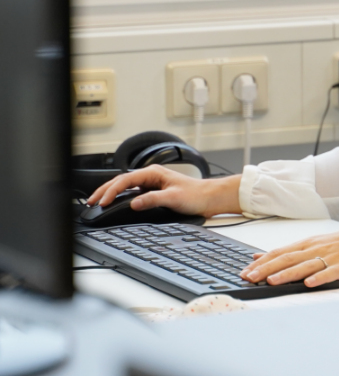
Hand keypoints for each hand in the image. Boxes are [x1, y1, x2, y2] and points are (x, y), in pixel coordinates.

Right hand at [86, 166, 241, 218]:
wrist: (210, 197)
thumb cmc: (196, 194)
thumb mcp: (173, 198)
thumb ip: (152, 199)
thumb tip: (134, 203)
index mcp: (153, 172)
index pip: (125, 180)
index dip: (112, 191)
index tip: (103, 202)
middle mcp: (151, 175)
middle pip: (121, 181)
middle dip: (105, 191)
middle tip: (91, 202)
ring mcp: (152, 182)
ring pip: (125, 186)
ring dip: (111, 193)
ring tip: (98, 202)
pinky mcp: (154, 190)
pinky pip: (132, 192)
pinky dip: (121, 197)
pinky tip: (115, 202)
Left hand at [240, 219, 338, 288]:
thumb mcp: (314, 244)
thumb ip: (289, 252)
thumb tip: (261, 256)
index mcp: (308, 245)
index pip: (279, 253)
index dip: (261, 263)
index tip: (244, 272)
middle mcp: (316, 249)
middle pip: (287, 259)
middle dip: (267, 269)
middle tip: (250, 278)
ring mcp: (330, 258)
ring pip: (305, 266)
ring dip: (288, 274)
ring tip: (272, 281)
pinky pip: (331, 272)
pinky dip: (320, 277)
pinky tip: (310, 283)